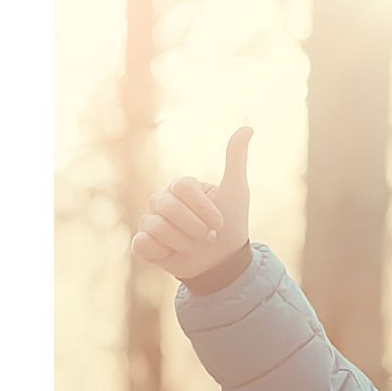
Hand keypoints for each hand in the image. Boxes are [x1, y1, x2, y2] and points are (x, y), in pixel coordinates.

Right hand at [130, 127, 253, 280]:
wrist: (222, 263)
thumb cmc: (230, 225)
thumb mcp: (236, 192)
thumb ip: (236, 159)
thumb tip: (248, 127)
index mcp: (180, 186)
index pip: (183, 188)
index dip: (204, 209)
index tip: (219, 223)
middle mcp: (160, 200)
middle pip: (169, 208)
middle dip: (196, 228)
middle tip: (207, 237)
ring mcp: (149, 220)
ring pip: (157, 227)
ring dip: (183, 243)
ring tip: (192, 246)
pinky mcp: (143, 243)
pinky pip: (143, 244)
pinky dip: (162, 253)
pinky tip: (172, 254)